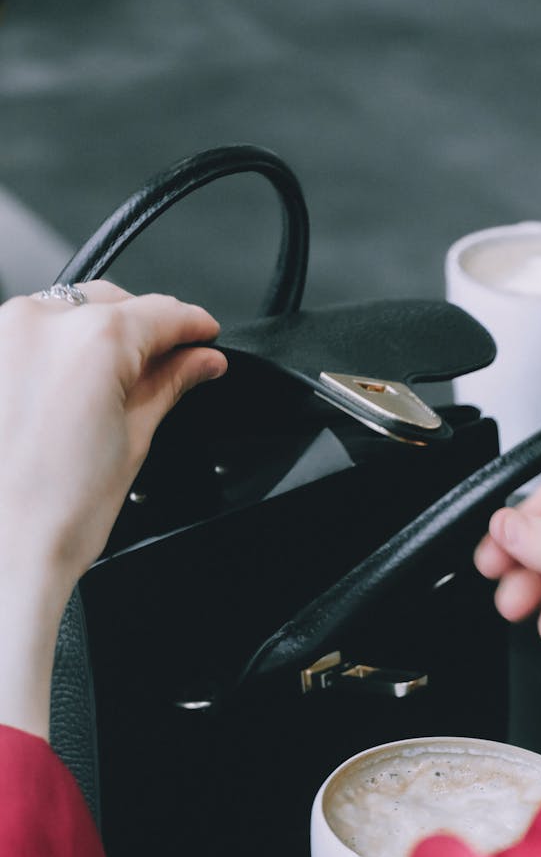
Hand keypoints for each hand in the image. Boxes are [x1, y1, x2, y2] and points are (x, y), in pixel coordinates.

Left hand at [0, 281, 226, 737]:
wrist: (3, 552)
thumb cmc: (55, 515)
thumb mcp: (134, 440)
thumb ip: (169, 385)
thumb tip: (200, 362)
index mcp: (93, 339)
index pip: (162, 313)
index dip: (193, 327)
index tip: (205, 338)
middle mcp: (39, 323)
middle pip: (112, 305)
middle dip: (143, 331)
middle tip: (170, 370)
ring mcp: (1, 336)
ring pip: (66, 313)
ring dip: (95, 338)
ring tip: (113, 387)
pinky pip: (28, 336)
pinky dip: (55, 353)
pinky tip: (68, 393)